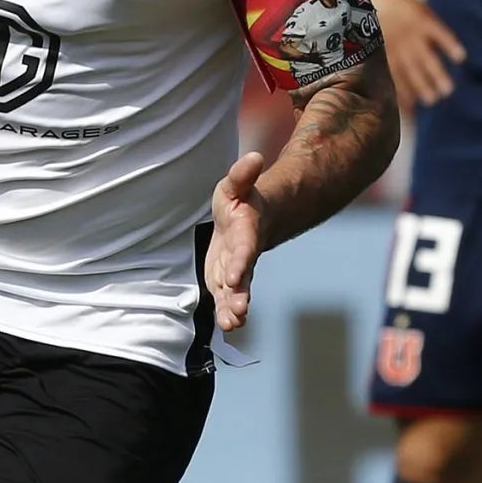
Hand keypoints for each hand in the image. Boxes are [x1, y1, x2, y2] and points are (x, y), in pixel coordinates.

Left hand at [205, 150, 269, 332]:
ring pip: (236, 293)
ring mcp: (237, 269)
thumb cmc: (241, 200)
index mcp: (246, 232)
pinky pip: (227, 298)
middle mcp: (243, 255)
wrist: (250, 219)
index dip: (239, 263)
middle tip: (238, 312)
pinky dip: (226, 312)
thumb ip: (243, 174)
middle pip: (243, 277)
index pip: (243, 249)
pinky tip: (226, 327)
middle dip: (240, 295)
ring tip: (232, 325)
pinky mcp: (226, 279)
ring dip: (234, 308)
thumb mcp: (236, 183)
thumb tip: (255, 156)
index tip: (234, 279)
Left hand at [373, 0, 465, 106]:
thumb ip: (382, 59)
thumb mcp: (372, 40)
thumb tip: (380, 85)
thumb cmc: (375, 17)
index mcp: (388, 53)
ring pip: (428, 58)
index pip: (398, 80)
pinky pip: (440, 34)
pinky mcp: (424, 20)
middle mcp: (401, 46)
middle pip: (415, 72)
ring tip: (448, 89)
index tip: (413, 113)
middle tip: (434, 100)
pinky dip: (450, 45)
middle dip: (424, 87)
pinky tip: (460, 57)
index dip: (405, 96)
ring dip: (438, 74)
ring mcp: (413, 34)